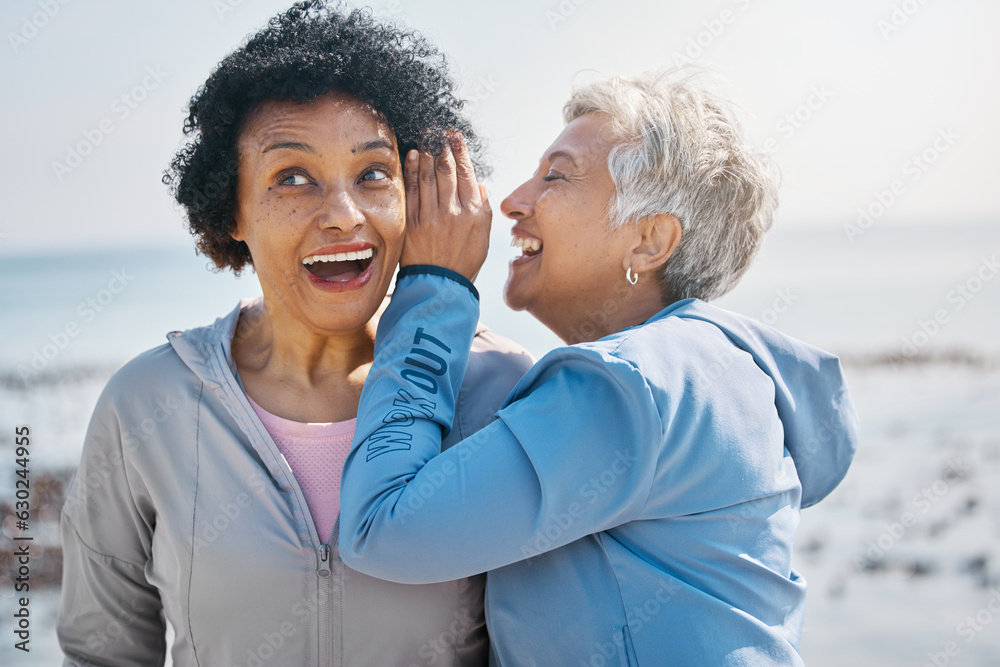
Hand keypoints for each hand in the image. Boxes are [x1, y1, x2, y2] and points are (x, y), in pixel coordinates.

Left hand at [401, 133, 491, 280]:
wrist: (442, 285)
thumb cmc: (464, 260)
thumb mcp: (483, 235)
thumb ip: (482, 207)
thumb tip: (479, 184)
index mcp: (473, 212)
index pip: (466, 173)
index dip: (460, 150)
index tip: (455, 136)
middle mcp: (453, 211)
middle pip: (446, 169)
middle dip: (442, 145)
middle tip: (438, 131)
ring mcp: (430, 217)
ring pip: (427, 175)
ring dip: (426, 152)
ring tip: (425, 139)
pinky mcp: (412, 223)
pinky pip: (411, 190)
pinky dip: (411, 170)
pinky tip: (412, 156)